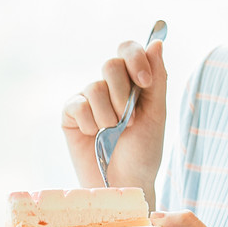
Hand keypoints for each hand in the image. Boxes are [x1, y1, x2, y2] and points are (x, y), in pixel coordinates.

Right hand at [61, 35, 167, 197]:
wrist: (125, 184)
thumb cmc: (143, 152)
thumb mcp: (156, 115)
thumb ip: (157, 79)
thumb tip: (156, 43)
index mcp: (132, 81)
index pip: (129, 50)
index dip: (135, 59)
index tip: (144, 82)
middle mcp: (109, 86)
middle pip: (110, 64)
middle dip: (123, 94)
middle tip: (129, 120)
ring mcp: (88, 99)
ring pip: (94, 87)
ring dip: (108, 116)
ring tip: (112, 134)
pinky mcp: (70, 114)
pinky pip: (77, 105)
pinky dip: (89, 123)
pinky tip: (93, 136)